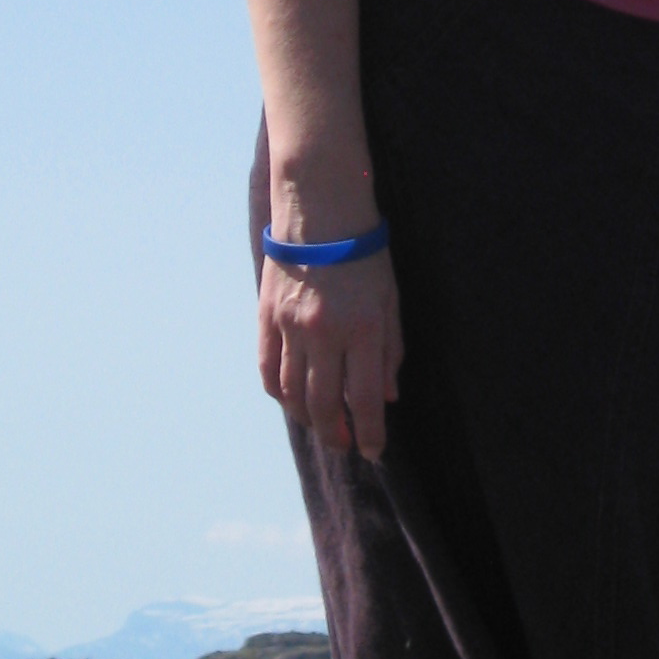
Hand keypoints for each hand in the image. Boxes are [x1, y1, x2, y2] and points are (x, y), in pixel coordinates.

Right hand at [249, 116, 400, 457]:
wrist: (320, 208)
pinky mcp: (267, 317)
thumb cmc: (365, 251)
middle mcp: (324, 334)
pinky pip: (268, 369)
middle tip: (345, 444)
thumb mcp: (391, 298)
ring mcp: (290, 327)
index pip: (364, 399)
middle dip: (336, 433)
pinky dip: (279, 393)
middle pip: (323, 404)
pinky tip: (291, 401)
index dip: (368, 433)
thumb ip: (390, 350)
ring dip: (307, 418)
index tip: (373, 451)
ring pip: (292, 393)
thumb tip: (387, 396)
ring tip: (321, 427)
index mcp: (362, 329)